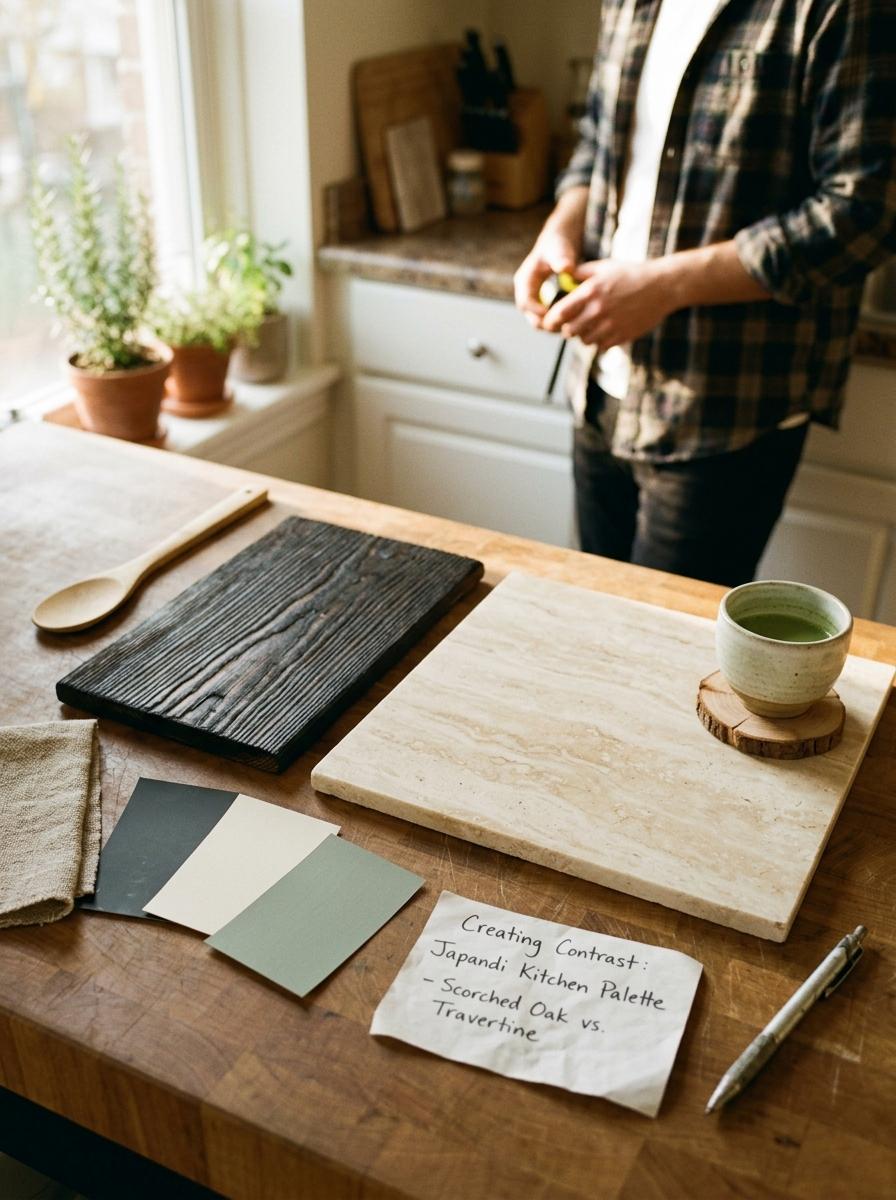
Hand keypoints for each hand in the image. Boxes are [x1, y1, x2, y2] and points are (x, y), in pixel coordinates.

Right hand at [513, 229, 578, 328]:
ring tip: (568, 327)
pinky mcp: (541, 300)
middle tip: (563, 328)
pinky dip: (555, 321)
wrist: (558, 243)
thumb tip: (566, 268)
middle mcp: (525, 290)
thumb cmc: (558, 244)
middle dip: (544, 323)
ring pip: (536, 318)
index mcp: (524, 279)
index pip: (525, 302)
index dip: (537, 312)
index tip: (554, 316)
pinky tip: (571, 322)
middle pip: (529, 315)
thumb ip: (562, 259)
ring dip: (550, 325)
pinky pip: (545, 316)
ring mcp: (532, 297)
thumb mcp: (559, 249)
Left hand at [541, 259, 674, 349]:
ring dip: (583, 335)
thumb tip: (562, 276)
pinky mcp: (622, 336)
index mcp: (590, 292)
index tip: (550, 322)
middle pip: (569, 332)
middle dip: (567, 329)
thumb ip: (581, 273)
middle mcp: (598, 310)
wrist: (662, 286)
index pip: (558, 314)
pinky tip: (605, 330)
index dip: (550, 321)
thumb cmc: (631, 274)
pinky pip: (601, 346)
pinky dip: (599, 341)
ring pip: (584, 341)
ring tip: (591, 325)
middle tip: (571, 324)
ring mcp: (611, 326)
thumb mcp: (604, 267)